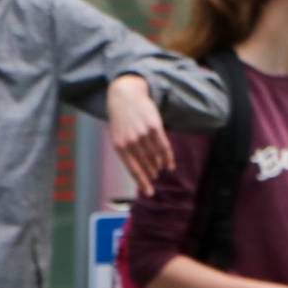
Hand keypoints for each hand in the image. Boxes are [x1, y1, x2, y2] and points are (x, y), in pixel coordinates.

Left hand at [106, 75, 174, 197]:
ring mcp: (143, 134)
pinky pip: (164, 146)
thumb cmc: (120, 119)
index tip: (149, 192)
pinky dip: (168, 157)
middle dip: (151, 174)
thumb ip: (126, 151)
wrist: (125, 95)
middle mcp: (131, 141)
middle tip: (154, 180)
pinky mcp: (154, 126)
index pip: (133, 169)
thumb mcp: (117, 136)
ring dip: (159, 165)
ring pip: (155, 156)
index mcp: (119, 146)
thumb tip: (138, 170)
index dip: (142, 182)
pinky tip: (170, 165)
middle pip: (146, 164)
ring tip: (161, 170)